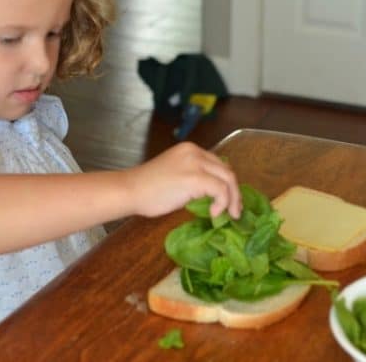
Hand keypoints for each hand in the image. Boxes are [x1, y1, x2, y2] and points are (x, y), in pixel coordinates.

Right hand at [126, 142, 241, 218]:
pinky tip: (214, 213)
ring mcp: (196, 163)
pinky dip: (223, 203)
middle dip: (234, 193)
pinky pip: (220, 190)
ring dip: (233, 199)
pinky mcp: (196, 178)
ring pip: (228, 179)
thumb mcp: (176, 174)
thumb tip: (214, 193)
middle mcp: (195, 152)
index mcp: (190, 150)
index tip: (228, 200)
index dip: (227, 183)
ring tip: (229, 215)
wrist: (130, 190)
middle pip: (226, 171)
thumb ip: (194, 177)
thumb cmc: (147, 188)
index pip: (218, 164)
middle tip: (235, 211)